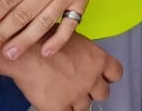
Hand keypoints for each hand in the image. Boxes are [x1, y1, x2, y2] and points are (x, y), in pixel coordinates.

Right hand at [0, 33, 122, 110]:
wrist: (25, 52)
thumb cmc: (43, 39)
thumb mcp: (71, 38)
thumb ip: (83, 53)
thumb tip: (83, 59)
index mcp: (97, 59)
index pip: (116, 73)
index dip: (107, 77)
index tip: (102, 77)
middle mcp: (91, 78)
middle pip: (103, 93)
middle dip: (92, 91)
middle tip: (79, 86)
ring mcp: (77, 94)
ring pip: (85, 106)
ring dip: (75, 101)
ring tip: (62, 90)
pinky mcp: (61, 107)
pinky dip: (61, 109)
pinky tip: (54, 101)